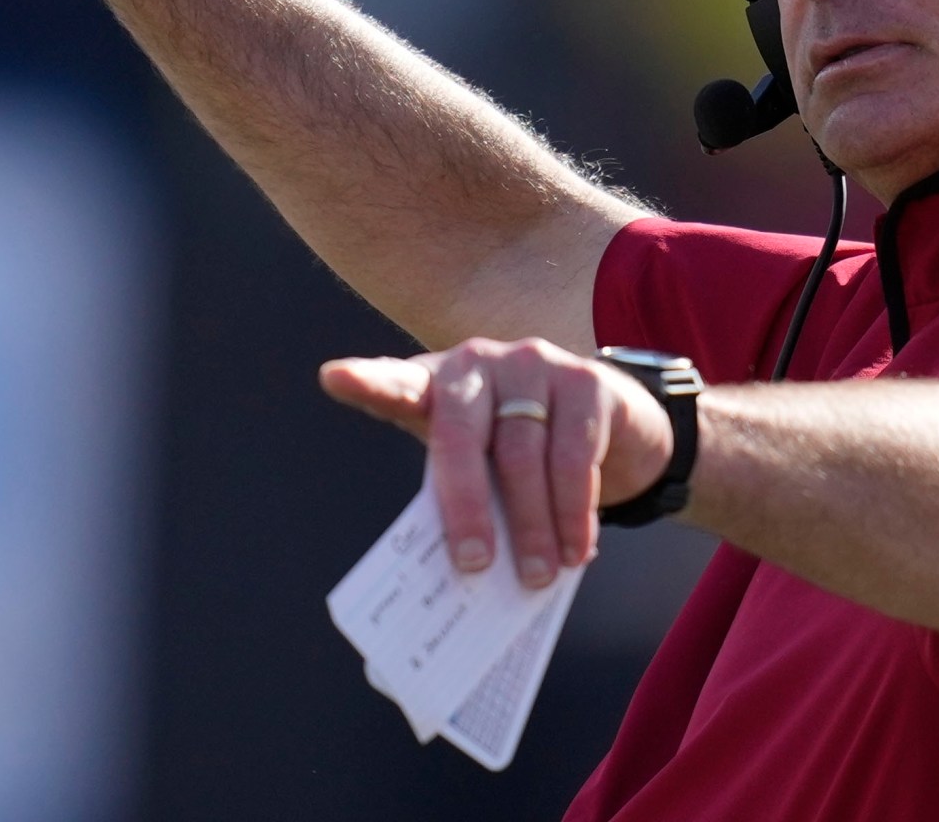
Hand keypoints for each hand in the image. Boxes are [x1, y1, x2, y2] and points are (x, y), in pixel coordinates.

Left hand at [321, 339, 674, 587]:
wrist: (605, 417)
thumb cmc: (520, 450)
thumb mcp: (481, 464)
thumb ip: (461, 495)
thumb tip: (465, 574)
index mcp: (436, 385)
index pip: (397, 383)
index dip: (367, 381)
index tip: (334, 378)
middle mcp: (478, 362)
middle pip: (460, 436)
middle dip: (466, 508)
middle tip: (474, 566)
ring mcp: (532, 363)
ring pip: (524, 455)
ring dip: (532, 527)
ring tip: (537, 576)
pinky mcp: (585, 379)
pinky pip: (575, 456)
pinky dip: (574, 512)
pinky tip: (576, 549)